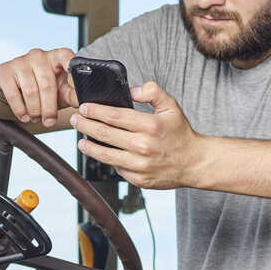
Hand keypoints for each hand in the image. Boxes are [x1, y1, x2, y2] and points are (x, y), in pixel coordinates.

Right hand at [0, 47, 78, 126]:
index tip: (72, 71)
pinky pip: (13, 94)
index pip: (65, 56)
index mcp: (56, 57)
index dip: (69, 63)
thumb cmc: (42, 87)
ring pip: (31, 91)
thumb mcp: (60, 91)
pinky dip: (20, 110)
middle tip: (49, 121)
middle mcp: (39, 55)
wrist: (14, 87)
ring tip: (37, 119)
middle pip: (47, 84)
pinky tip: (24, 117)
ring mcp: (21, 61)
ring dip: (35, 110)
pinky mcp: (5, 71)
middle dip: (49, 108)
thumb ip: (72, 95)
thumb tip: (83, 102)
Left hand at [70, 81, 202, 188]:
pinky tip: (103, 153)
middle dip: (85, 125)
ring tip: (81, 141)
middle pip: (104, 134)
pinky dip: (108, 160)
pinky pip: (117, 168)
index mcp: (150, 126)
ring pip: (105, 155)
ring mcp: (139, 165)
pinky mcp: (138, 179)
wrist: (194, 163)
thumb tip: (131, 90)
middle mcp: (143, 146)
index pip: (114, 116)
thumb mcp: (171, 107)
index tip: (84, 107)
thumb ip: (152, 92)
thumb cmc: (181, 134)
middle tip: (76, 120)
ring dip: (89, 146)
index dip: (95, 111)